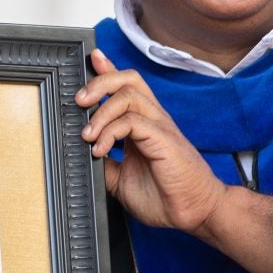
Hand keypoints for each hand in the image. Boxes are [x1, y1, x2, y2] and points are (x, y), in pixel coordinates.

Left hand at [78, 50, 272, 272]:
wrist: (193, 213)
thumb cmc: (165, 196)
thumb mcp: (120, 180)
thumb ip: (104, 163)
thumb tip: (80, 154)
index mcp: (144, 125)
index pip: (125, 88)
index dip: (108, 70)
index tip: (91, 58)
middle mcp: (153, 119)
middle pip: (128, 79)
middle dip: (100, 81)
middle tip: (79, 101)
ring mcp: (160, 127)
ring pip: (129, 95)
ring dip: (101, 111)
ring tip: (87, 135)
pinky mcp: (164, 139)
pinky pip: (133, 121)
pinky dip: (111, 131)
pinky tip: (101, 149)